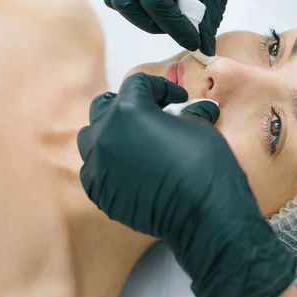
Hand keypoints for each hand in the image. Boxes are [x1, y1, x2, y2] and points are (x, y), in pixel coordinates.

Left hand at [77, 73, 296, 296]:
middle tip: (153, 114)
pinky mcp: (99, 191)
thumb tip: (199, 108)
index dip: (162, 87)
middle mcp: (105, 134)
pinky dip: (110, 163)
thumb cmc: (204, 162)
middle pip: (105, 106)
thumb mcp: (200, 126)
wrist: (203, 213)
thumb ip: (190, 112)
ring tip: (136, 141)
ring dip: (111, 132)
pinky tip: (133, 170)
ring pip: (91, 137)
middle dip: (129, 104)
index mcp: (129, 110)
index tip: (179, 98)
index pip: (138, 84)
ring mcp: (98, 165)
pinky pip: (95, 168)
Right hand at [104, 0, 280, 55]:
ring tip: (174, 10)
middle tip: (180, 27)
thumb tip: (205, 49)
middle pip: (123, 0)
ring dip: (142, 14)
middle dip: (150, 24)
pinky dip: (140, 1)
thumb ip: (212, 13)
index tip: (194, 41)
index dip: (174, 28)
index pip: (153, 0)